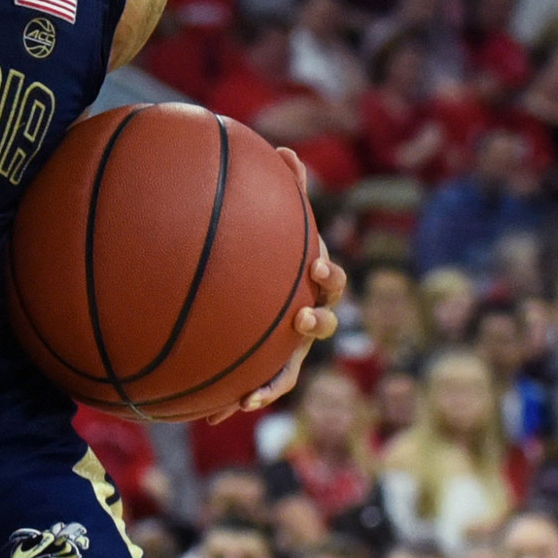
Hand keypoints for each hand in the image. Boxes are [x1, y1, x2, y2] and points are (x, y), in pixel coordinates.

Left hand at [242, 149, 345, 410]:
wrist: (255, 300)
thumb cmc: (272, 257)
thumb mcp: (277, 227)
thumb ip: (283, 189)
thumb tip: (285, 149)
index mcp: (312, 284)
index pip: (331, 279)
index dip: (329, 273)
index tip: (315, 265)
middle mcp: (308, 316)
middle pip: (323, 322)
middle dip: (316, 320)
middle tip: (301, 316)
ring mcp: (291, 348)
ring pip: (293, 366)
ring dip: (279, 378)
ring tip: (257, 390)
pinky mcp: (270, 371)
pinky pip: (261, 386)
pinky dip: (248, 397)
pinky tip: (226, 409)